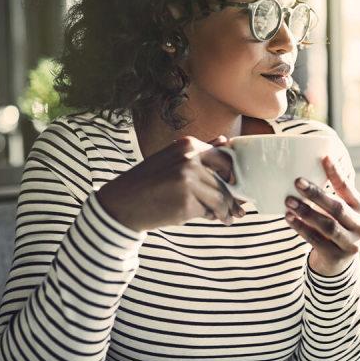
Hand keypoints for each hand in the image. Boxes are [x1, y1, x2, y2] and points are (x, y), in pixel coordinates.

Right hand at [97, 135, 246, 232]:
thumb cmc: (149, 181)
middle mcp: (190, 160)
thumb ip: (200, 151)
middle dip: (232, 198)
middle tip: (237, 210)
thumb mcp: (172, 158)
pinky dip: (208, 216)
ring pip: (220, 198)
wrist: (123, 203)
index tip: (234, 185)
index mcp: (188, 145)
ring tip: (226, 218)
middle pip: (225, 181)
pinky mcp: (186, 203)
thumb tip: (226, 141)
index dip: (232, 175)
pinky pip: (207, 212)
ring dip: (225, 211)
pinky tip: (204, 218)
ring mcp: (188, 181)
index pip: (224, 159)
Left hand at [284, 155, 359, 275]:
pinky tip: (289, 219)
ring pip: (327, 225)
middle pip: (337, 208)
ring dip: (306, 212)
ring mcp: (350, 243)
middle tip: (297, 182)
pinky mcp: (337, 257)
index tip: (323, 158)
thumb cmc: (335, 227)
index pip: (348, 189)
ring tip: (289, 201)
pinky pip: (316, 240)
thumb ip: (331, 193)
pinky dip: (301, 228)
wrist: (336, 262)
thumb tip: (311, 163)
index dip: (336, 173)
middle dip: (316, 194)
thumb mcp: (339, 211)